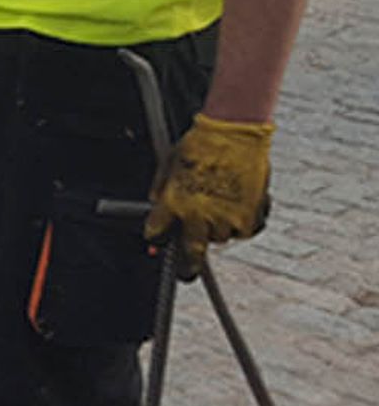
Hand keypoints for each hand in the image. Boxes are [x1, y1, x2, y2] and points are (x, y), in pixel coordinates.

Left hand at [145, 114, 272, 272]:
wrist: (235, 131)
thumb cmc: (200, 143)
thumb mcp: (169, 163)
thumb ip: (160, 187)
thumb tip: (154, 203)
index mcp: (173, 203)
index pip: (158, 233)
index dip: (157, 238)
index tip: (158, 240)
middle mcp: (199, 215)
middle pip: (191, 253)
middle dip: (186, 267)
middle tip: (185, 274)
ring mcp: (226, 217)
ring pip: (219, 239)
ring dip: (216, 231)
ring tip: (218, 208)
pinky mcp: (251, 215)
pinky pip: (244, 231)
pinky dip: (241, 223)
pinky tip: (239, 206)